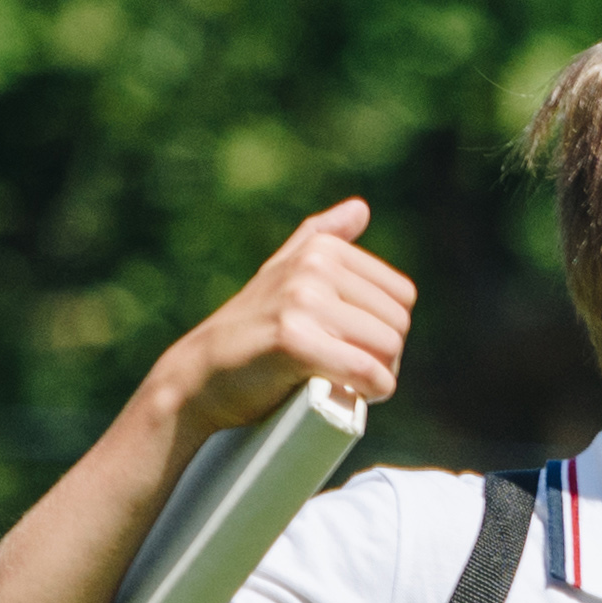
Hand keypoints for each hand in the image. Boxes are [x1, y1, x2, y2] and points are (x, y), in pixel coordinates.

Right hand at [160, 203, 409, 439]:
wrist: (199, 376)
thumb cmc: (249, 330)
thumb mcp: (281, 272)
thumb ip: (321, 238)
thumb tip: (361, 207)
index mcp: (321, 249)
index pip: (402, 295)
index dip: (388, 328)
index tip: (358, 346)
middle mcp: (314, 267)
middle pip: (397, 323)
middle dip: (384, 356)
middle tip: (351, 371)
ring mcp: (302, 300)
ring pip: (387, 348)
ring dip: (377, 376)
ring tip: (344, 381)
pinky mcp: (294, 339)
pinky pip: (366, 370)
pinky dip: (369, 391)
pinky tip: (353, 394)